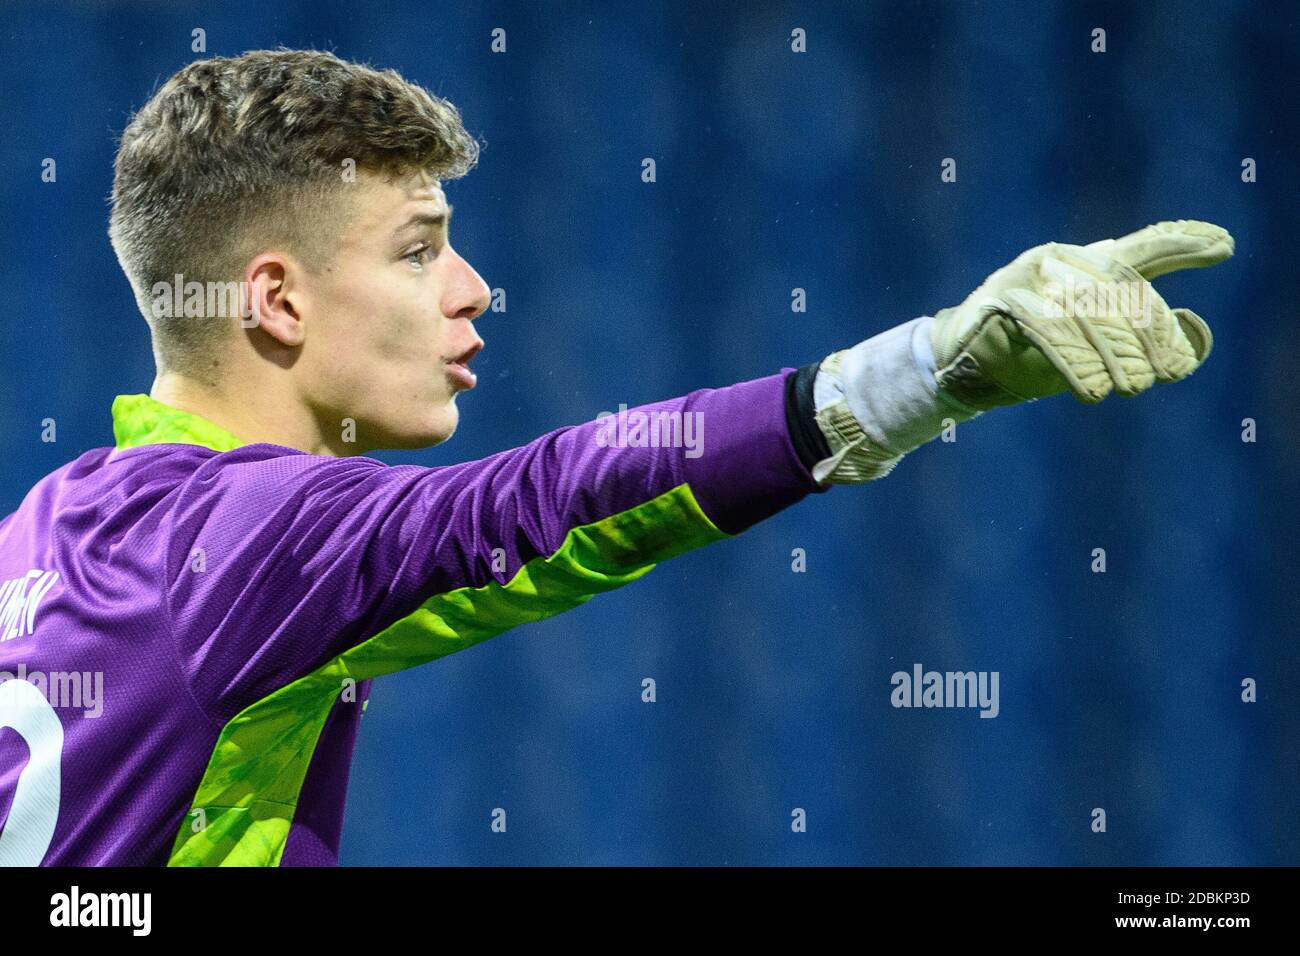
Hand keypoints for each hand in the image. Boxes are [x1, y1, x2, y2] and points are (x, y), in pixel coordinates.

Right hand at [930, 220, 1233, 409]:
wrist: (960, 368)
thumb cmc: (1032, 359)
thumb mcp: (1093, 352)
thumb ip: (1140, 342)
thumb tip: (1194, 335)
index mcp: (1084, 263)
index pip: (1140, 251)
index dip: (1182, 244)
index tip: (1225, 246)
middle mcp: (1059, 259)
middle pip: (1121, 290)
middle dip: (1148, 336)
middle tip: (1161, 377)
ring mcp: (1027, 275)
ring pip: (1088, 311)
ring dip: (1113, 356)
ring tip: (1126, 391)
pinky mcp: (1002, 300)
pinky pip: (1049, 330)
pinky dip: (1075, 365)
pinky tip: (1093, 392)